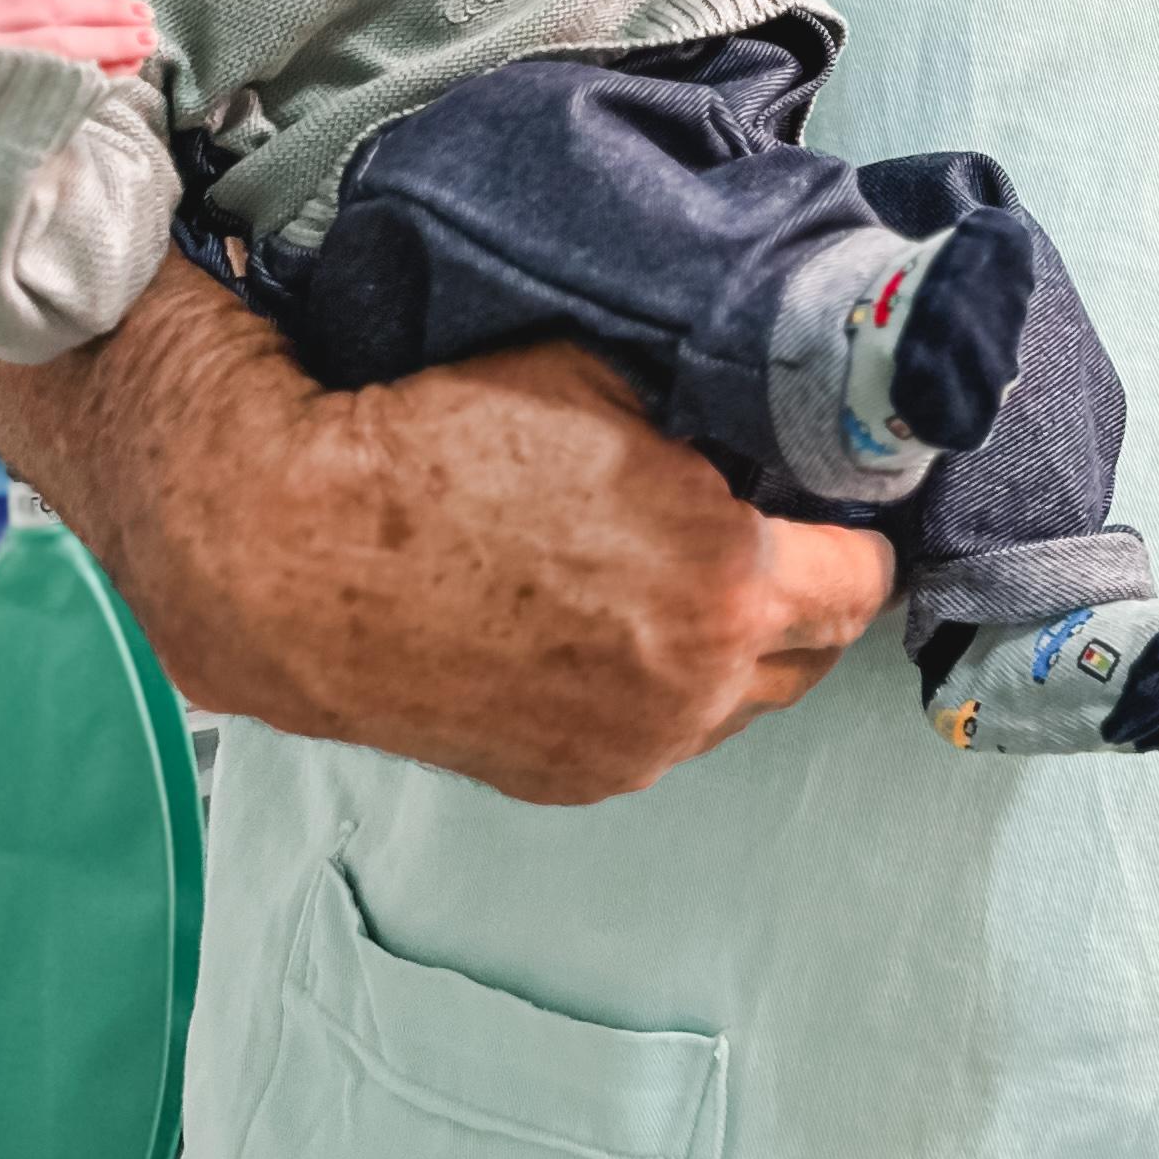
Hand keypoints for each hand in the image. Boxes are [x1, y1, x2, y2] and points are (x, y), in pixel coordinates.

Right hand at [0, 262, 894, 801]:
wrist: (292, 545)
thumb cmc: (438, 445)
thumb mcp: (604, 380)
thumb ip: (706, 417)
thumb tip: (763, 413)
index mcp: (724, 584)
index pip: (865, 574)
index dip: (856, 524)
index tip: (838, 493)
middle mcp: (691, 688)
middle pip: (818, 649)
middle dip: (810, 586)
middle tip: (773, 526)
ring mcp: (629, 748)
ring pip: (742, 700)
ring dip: (737, 643)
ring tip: (685, 572)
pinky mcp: (566, 778)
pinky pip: (660, 730)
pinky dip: (660, 682)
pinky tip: (614, 622)